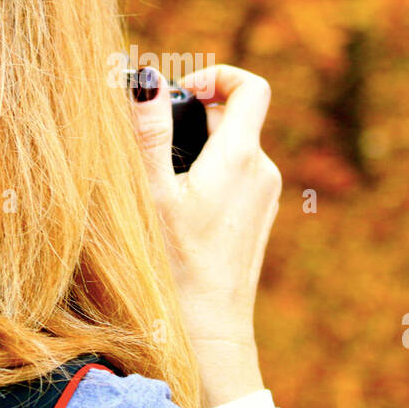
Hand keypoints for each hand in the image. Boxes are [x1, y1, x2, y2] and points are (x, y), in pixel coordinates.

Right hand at [129, 64, 282, 407]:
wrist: (209, 332)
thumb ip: (148, 132)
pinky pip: (235, 177)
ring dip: (197, 151)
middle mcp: (262, 171)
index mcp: (241, 156)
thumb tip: (144, 78)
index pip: (250, 86)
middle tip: (152, 146)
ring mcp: (264, 197)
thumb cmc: (175, 266)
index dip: (216, 75)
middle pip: (233, 118)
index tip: (181, 92)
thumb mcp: (152, 194)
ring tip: (159, 184)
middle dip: (193, 119)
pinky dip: (207, 177)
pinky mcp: (258, 219)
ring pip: (231, 149)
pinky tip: (177, 211)